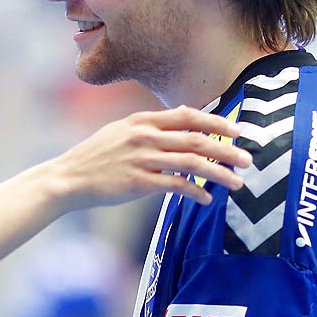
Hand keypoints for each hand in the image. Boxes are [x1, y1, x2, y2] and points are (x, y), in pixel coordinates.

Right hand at [46, 106, 250, 210]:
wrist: (68, 178)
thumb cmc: (96, 157)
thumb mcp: (120, 132)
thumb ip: (150, 129)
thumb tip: (181, 130)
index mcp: (142, 120)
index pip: (188, 116)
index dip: (216, 122)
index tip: (237, 130)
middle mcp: (145, 136)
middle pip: (196, 139)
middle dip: (226, 149)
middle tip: (248, 158)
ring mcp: (142, 159)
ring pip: (191, 163)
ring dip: (219, 173)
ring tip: (237, 182)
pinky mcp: (138, 182)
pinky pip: (175, 186)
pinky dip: (195, 192)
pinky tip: (206, 199)